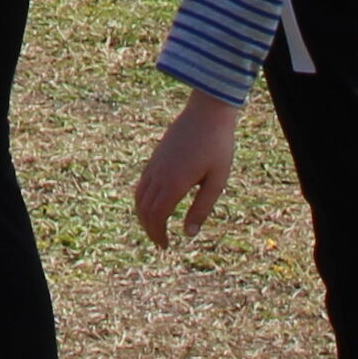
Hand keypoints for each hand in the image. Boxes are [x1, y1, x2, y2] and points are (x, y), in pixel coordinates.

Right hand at [134, 92, 241, 247]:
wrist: (207, 112)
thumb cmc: (218, 146)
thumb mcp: (217, 181)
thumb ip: (201, 208)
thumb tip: (188, 234)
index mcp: (174, 183)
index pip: (157, 216)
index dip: (158, 234)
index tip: (166, 246)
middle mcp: (159, 174)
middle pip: (143, 208)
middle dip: (149, 229)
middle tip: (161, 243)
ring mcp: (154, 163)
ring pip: (139, 195)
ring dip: (144, 215)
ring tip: (156, 227)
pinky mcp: (155, 156)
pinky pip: (142, 183)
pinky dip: (144, 199)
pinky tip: (156, 204)